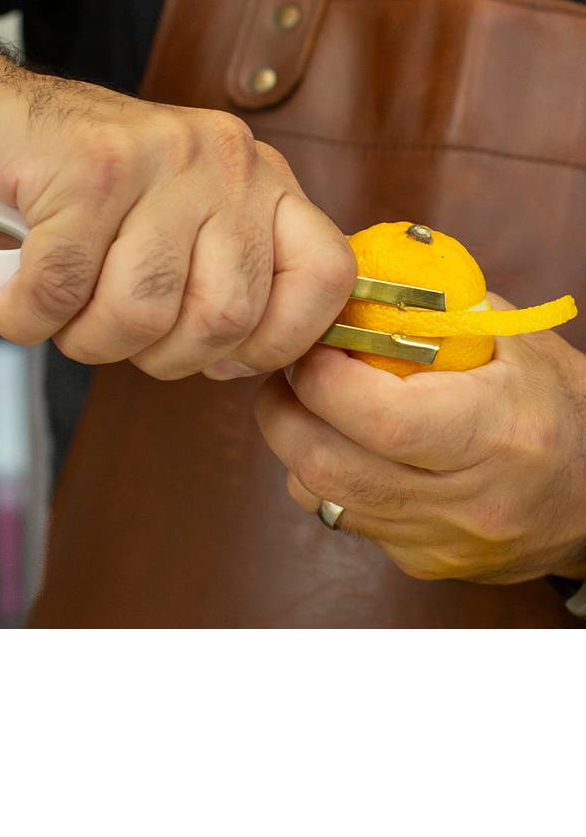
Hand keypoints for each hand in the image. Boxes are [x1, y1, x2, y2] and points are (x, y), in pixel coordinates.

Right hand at [0, 0, 354, 377]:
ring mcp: (161, 156)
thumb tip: (242, 365)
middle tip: (110, 328)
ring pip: (140, 313)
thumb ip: (220, 281)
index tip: (219, 358)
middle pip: (223, 319)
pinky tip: (10, 293)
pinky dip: (23, 315)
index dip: (276, 343)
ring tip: (57, 303)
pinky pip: (60, 292)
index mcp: (263, 181)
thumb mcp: (176, 227)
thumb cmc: (77, 191)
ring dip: (82, 336)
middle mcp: (227, 161)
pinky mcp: (90, 166)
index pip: (326, 278)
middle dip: (155, 355)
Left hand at [255, 294, 585, 582]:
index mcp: (497, 433)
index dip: (325, 378)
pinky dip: (325, 477)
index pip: (384, 419)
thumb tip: (356, 279)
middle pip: (333, 469)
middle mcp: (466, 500)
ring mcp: (440, 541)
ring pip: (324, 499)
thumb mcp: (511, 339)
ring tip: (309, 401)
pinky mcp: (420, 563)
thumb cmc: (556, 402)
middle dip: (286, 412)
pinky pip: (343, 519)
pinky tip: (343, 443)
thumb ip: (432, 309)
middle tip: (287, 369)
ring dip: (297, 445)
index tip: (311, 342)